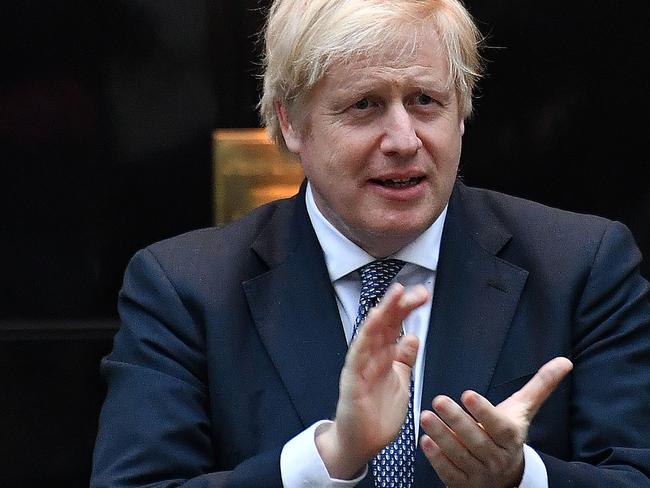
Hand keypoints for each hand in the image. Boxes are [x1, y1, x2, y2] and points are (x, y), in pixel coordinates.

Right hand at [316, 283, 428, 478]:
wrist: (361, 443)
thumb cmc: (378, 413)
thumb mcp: (400, 382)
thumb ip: (404, 359)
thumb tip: (412, 335)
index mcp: (384, 356)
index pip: (395, 326)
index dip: (407, 308)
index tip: (423, 294)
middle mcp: (371, 356)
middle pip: (384, 324)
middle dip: (399, 305)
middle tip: (415, 289)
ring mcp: (360, 366)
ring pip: (371, 334)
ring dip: (382, 313)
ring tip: (394, 295)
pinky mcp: (352, 380)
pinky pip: (358, 354)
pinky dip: (365, 337)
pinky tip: (373, 321)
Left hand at [420, 357, 572, 486]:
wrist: (508, 478)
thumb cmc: (508, 435)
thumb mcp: (523, 411)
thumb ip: (540, 386)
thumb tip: (564, 361)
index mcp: (511, 438)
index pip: (498, 425)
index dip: (483, 411)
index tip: (467, 394)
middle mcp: (497, 458)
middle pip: (476, 440)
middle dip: (457, 420)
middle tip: (438, 400)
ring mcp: (480, 474)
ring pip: (460, 456)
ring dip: (441, 436)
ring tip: (425, 416)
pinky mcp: (463, 484)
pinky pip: (449, 473)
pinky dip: (436, 458)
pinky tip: (425, 441)